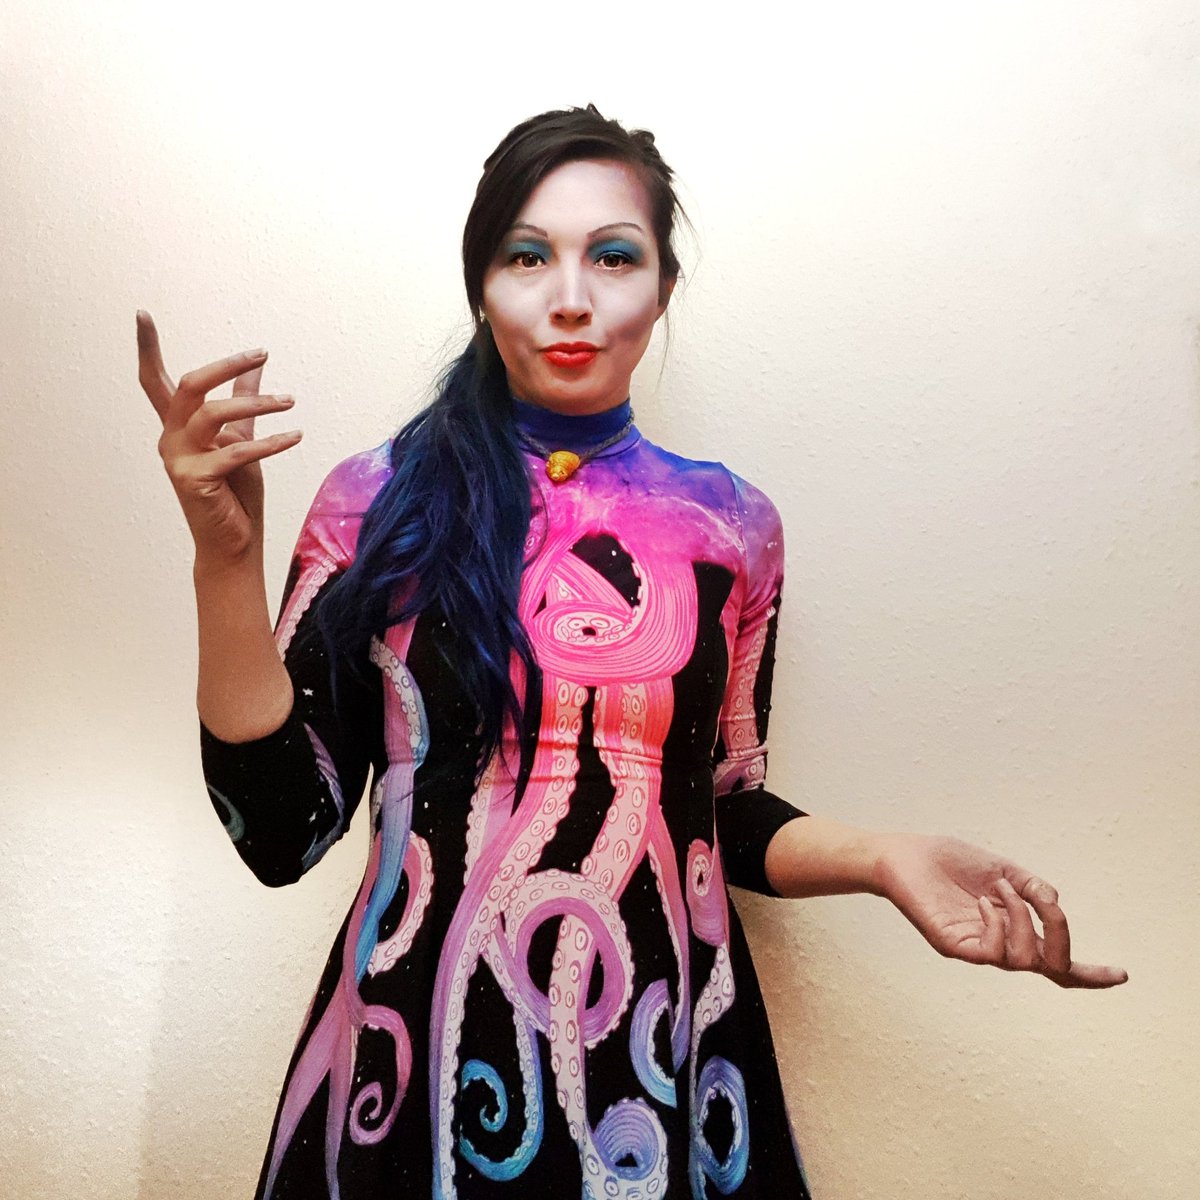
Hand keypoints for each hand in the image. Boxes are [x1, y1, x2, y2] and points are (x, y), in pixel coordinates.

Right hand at [136, 310, 301, 563]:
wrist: (234, 542)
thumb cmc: (235, 493)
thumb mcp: (241, 437)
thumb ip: (243, 401)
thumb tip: (256, 364)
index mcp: (177, 427)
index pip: (154, 381)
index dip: (147, 347)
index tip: (142, 314)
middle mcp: (171, 439)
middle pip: (188, 386)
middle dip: (224, 366)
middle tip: (260, 354)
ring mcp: (180, 460)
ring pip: (213, 414)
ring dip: (257, 403)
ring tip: (290, 402)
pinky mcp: (196, 479)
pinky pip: (237, 451)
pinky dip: (270, 442)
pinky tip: (295, 436)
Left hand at [873, 833, 1127, 988]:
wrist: (904, 856)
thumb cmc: (949, 862)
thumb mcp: (1000, 868)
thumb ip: (1031, 886)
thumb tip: (1053, 901)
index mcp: (1014, 929)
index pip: (1056, 962)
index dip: (1090, 974)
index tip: (1122, 976)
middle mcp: (1000, 944)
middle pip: (1051, 966)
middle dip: (1061, 933)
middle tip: (1048, 902)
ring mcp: (978, 948)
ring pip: (1024, 959)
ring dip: (1024, 919)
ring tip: (1000, 889)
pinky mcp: (955, 946)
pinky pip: (991, 952)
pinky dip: (999, 924)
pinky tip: (984, 901)